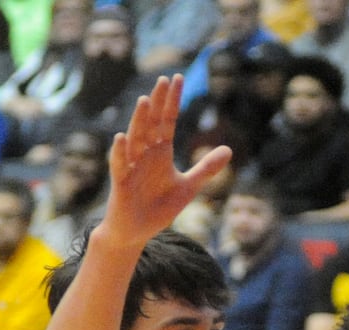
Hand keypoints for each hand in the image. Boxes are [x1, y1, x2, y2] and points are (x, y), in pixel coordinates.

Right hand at [100, 75, 231, 250]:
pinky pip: (119, 164)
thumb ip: (206, 168)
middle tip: (163, 80)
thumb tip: (229, 150)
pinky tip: (121, 137)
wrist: (136, 230)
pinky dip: (120, 152)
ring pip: (135, 139)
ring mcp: (131, 166)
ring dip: (139, 120)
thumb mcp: (188, 187)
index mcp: (161, 152)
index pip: (167, 120)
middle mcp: (145, 154)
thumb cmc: (158, 207)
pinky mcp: (121, 182)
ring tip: (144, 100)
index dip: (172, 101)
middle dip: (157, 103)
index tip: (177, 78)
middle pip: (151, 123)